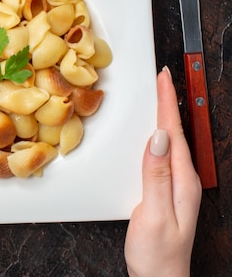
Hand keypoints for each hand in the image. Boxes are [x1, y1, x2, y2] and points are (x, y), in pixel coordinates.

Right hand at [125, 67, 201, 275]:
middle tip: (161, 79)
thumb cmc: (157, 254)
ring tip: (156, 98)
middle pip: (174, 133)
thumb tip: (156, 138)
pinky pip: (161, 156)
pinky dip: (155, 137)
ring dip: (163, 117)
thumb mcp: (154, 214)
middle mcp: (183, 180)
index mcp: (182, 181)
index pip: (172, 133)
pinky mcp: (165, 192)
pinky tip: (150, 135)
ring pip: (168, 142)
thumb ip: (156, 176)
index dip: (167, 103)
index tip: (164, 78)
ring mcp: (175, 186)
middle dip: (168, 103)